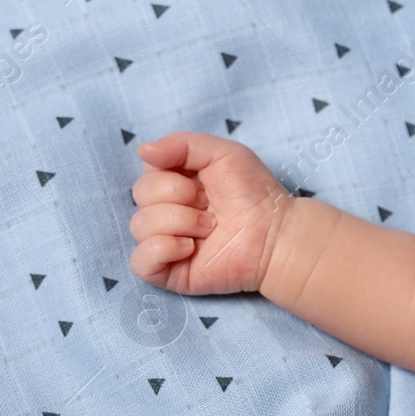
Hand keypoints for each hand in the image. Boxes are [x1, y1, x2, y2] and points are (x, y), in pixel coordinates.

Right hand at [128, 131, 293, 295]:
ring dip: (181, 221)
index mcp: (174, 184)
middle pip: (141, 195)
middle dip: (180, 195)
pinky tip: (190, 248)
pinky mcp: (166, 271)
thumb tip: (142, 149)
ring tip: (211, 227)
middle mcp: (165, 212)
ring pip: (139, 225)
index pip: (147, 171)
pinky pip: (139, 260)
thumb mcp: (223, 153)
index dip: (174, 173)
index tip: (204, 182)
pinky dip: (163, 249)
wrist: (275, 233)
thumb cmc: (254, 193)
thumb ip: (182, 144)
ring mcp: (164, 242)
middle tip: (211, 206)